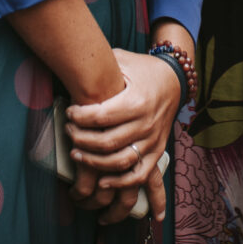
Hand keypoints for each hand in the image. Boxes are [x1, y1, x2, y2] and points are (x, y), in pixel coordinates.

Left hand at [65, 48, 180, 222]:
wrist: (174, 79)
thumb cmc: (143, 69)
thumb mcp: (124, 60)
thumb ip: (102, 65)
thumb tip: (73, 67)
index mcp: (137, 100)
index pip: (100, 116)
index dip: (79, 117)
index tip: (69, 112)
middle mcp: (146, 123)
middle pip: (107, 142)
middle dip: (81, 140)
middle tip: (68, 131)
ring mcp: (153, 140)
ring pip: (119, 162)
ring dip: (94, 163)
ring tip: (76, 154)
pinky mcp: (157, 151)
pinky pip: (138, 175)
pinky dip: (120, 183)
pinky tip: (101, 181)